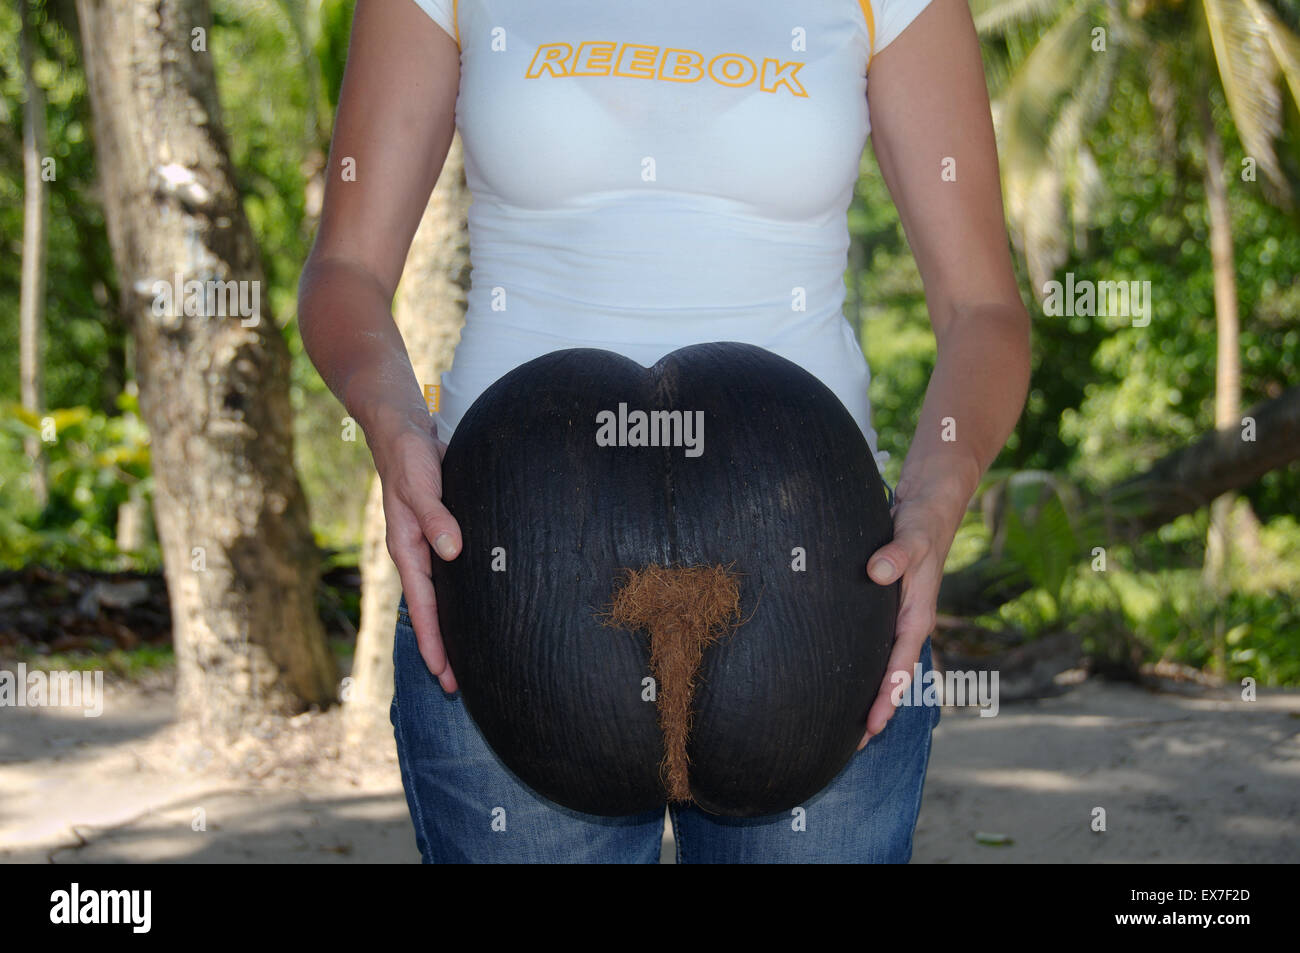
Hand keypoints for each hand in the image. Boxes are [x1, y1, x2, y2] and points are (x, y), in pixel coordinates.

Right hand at [375, 417, 463, 691]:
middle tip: (459, 686)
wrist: (403, 429)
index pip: (423, 607)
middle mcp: (418, 552)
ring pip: (442, 595)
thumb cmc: (409, 456)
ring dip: (454, 625)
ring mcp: (430, 543)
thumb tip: (452, 551)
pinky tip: (480, 606)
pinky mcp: (443, 530)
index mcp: (407, 549)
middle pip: (432, 610)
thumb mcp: (420, 484)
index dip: (433, 642)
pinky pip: (452, 574)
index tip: (443, 674)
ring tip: (472, 656)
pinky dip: (462, 595)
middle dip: (442, 647)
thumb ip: (435, 517)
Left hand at [859, 483, 964, 747]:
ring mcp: (895, 615)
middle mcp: (907, 621)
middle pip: (890, 674)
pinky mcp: (884, 603)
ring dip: (866, 690)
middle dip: (874, 708)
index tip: (870, 727)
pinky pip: (872, 643)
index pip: (899, 666)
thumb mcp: (911, 534)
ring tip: (843, 723)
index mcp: (916, 615)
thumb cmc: (922, 520)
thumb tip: (877, 573)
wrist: (929, 501)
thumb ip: (897, 553)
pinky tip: (839, 675)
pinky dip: (860, 663)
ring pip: (881, 662)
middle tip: (851, 745)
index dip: (886, 698)